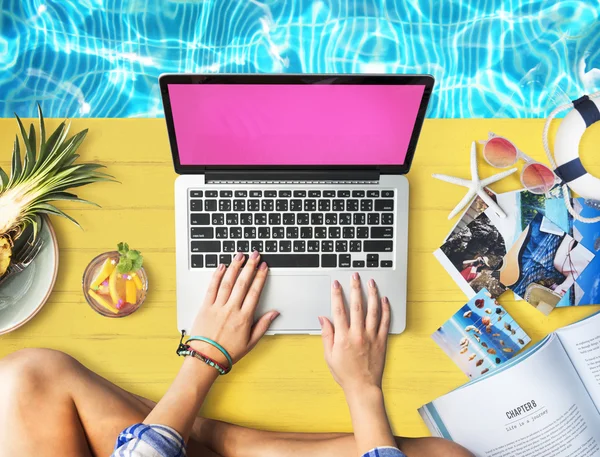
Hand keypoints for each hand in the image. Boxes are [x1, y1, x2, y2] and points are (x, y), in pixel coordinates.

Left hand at [189, 251, 278, 366]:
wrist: (205, 358)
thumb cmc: (227, 353)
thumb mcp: (251, 342)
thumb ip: (263, 325)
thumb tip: (274, 313)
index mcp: (244, 318)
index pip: (255, 292)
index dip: (260, 277)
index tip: (263, 267)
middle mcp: (231, 309)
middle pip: (243, 283)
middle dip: (250, 266)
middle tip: (255, 254)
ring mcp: (217, 307)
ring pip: (228, 282)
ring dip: (235, 266)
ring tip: (240, 255)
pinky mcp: (205, 307)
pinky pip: (212, 287)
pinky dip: (217, 275)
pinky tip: (222, 266)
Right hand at [320, 274, 395, 454]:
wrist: (363, 387)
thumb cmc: (345, 374)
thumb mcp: (329, 355)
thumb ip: (327, 335)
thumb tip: (323, 318)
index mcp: (343, 337)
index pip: (339, 310)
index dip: (337, 295)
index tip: (336, 284)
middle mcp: (358, 334)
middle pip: (357, 306)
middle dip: (355, 288)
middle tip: (355, 276)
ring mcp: (371, 337)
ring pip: (373, 310)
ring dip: (372, 294)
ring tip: (371, 282)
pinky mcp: (382, 341)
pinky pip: (385, 322)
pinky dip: (385, 309)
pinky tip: (384, 299)